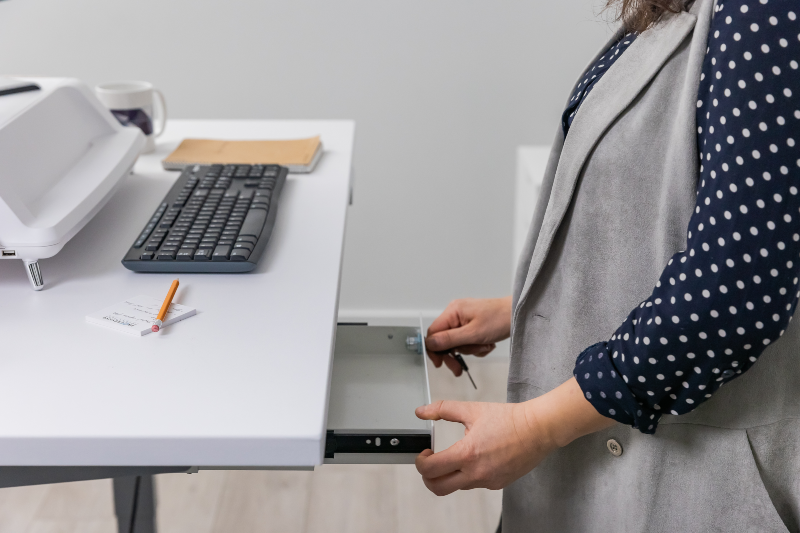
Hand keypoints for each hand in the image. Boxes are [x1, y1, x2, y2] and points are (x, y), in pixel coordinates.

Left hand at [414, 378, 615, 495]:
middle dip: (428, 477)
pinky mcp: (498, 484)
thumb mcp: (471, 409)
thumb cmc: (509, 419)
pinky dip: (468, 475)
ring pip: (456, 487)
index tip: (425, 453)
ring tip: (455, 457)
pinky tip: (475, 459)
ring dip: (449, 475)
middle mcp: (476, 473)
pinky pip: (474, 485)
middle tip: (432, 462)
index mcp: (467, 454)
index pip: (430, 469)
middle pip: (438, 488)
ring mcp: (488, 481)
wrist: (538, 429)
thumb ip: (443, 409)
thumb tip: (422, 411)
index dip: (421, 462)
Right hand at [426, 296, 511, 375]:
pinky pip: (467, 342)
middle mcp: (455, 314)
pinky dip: (476, 347)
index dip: (434, 350)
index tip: (440, 364)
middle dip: (454, 354)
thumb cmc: (500, 319)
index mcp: (452, 311)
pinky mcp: (472, 325)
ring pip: (457, 343)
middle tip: (458, 368)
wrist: (518, 315)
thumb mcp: (473, 333)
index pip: (433, 333)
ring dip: (470, 349)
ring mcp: (464, 320)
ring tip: (484, 345)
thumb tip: (430, 343)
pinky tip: (487, 343)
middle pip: (444, 340)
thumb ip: (449, 339)